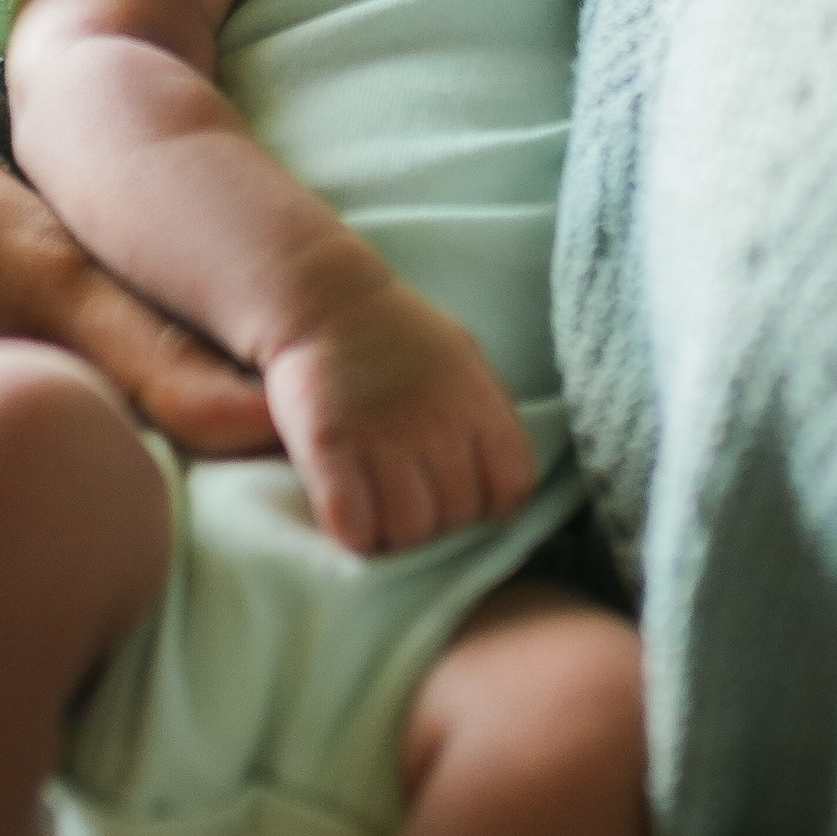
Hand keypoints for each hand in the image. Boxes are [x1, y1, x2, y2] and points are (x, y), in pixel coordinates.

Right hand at [263, 278, 538, 553]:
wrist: (325, 300)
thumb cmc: (400, 336)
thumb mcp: (465, 361)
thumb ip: (487, 416)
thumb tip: (501, 481)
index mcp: (476, 403)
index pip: (511, 489)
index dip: (492, 505)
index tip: (467, 496)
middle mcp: (435, 423)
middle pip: (456, 518)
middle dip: (438, 522)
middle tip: (413, 501)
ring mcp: (380, 436)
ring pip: (408, 533)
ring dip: (395, 535)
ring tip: (381, 513)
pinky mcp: (328, 448)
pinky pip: (353, 527)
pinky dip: (355, 535)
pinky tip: (351, 517)